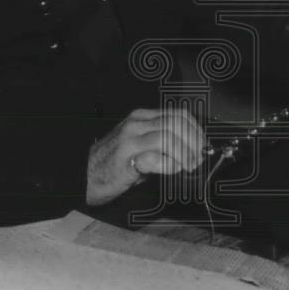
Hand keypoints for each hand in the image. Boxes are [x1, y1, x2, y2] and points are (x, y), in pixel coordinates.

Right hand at [86, 107, 204, 205]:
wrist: (84, 175)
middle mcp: (137, 123)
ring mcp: (130, 138)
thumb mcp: (142, 146)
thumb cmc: (116, 163)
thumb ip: (164, 143)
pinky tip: (171, 170)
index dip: (196, 130)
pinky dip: (168, 164)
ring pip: (167, 137)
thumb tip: (194, 151)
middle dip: (193, 142)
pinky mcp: (124, 157)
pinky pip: (153, 156)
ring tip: (188, 166)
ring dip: (184, 154)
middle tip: (198, 160)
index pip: (179, 115)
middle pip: (176, 124)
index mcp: (143, 117)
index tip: (203, 147)